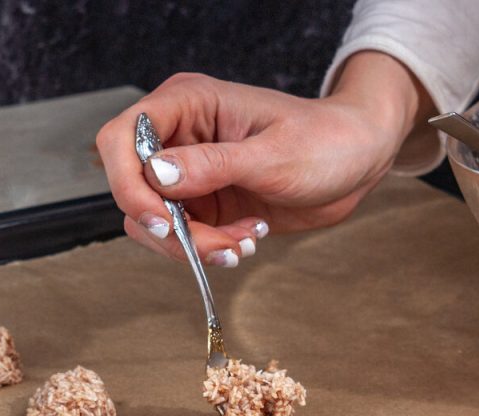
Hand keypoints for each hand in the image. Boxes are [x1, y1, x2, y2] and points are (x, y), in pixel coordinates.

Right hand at [95, 51, 432, 265]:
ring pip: (153, 221)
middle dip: (171, 228)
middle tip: (218, 244)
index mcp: (189, 104)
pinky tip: (247, 239)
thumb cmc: (326, 140)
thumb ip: (212, 165)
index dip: (127, 183)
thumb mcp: (273, 155)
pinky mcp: (202, 202)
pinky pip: (182, 236)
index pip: (121, 138)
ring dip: (193, 244)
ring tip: (242, 242)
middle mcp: (179, 136)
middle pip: (132, 189)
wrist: (357, 162)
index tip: (162, 221)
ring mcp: (188, 172)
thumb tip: (156, 173)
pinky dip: (209, 248)